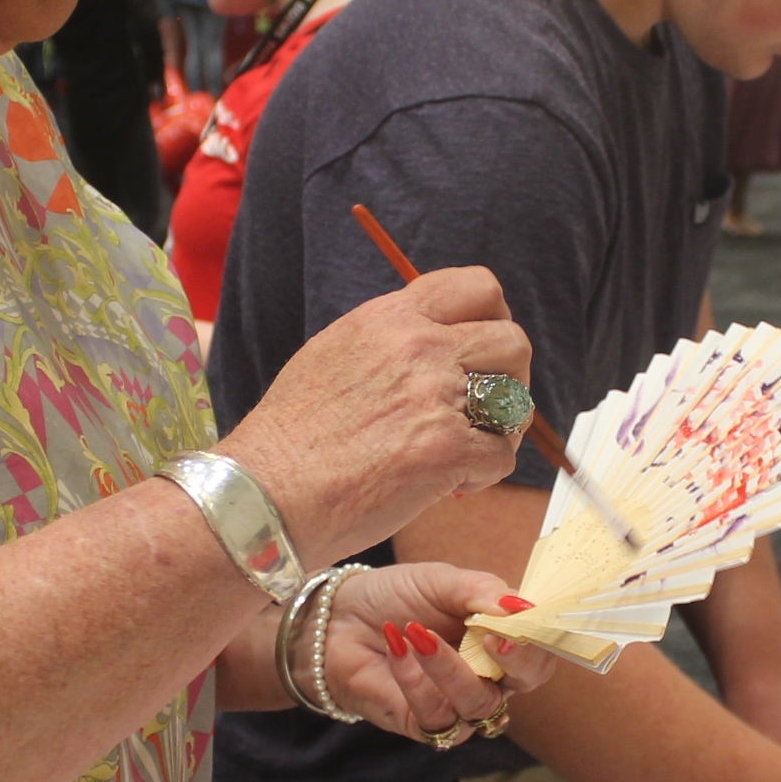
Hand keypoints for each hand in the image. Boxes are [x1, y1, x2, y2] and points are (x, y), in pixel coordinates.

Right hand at [224, 269, 532, 566]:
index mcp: (389, 318)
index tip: (482, 352)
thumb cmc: (290, 438)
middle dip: (511, 378)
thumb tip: (438, 345)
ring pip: (516, 399)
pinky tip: (448, 484)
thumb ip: (390, 341)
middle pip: (513, 340)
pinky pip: (502, 454)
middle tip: (484, 410)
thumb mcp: (334, 355)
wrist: (264, 493)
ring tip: (467, 450)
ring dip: (502, 428)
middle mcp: (417, 347)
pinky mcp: (445, 449)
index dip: (496, 318)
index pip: (478, 287)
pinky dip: (484, 475)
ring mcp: (434, 396)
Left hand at [314, 562, 554, 739]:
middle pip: (523, 683)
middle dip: (514, 662)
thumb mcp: (441, 581)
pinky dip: (415, 679)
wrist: (338, 618)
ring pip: (478, 704)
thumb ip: (482, 591)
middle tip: (491, 637)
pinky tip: (397, 646)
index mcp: (498, 641)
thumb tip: (522, 608)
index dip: (535, 642)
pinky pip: (435, 715)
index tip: (515, 623)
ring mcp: (456, 704)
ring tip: (418, 632)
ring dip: (449, 667)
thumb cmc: (395, 598)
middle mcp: (486, 677)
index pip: (538, 651)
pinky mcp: (422, 723)